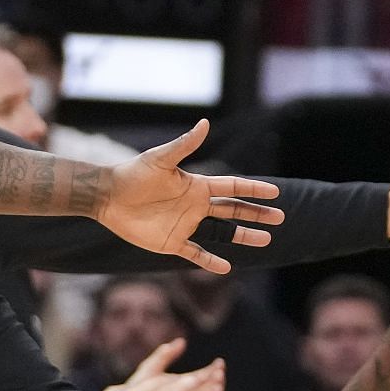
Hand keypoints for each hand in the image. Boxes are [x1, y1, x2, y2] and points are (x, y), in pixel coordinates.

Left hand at [99, 120, 282, 273]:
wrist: (108, 196)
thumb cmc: (133, 174)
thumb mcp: (161, 159)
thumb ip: (185, 145)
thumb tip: (205, 123)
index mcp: (196, 185)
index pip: (232, 187)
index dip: (253, 189)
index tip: (275, 193)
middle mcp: (195, 206)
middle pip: (234, 210)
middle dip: (257, 213)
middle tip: (280, 217)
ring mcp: (186, 225)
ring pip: (222, 233)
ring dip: (243, 236)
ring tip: (266, 240)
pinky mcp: (171, 242)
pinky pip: (196, 254)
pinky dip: (211, 262)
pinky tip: (227, 267)